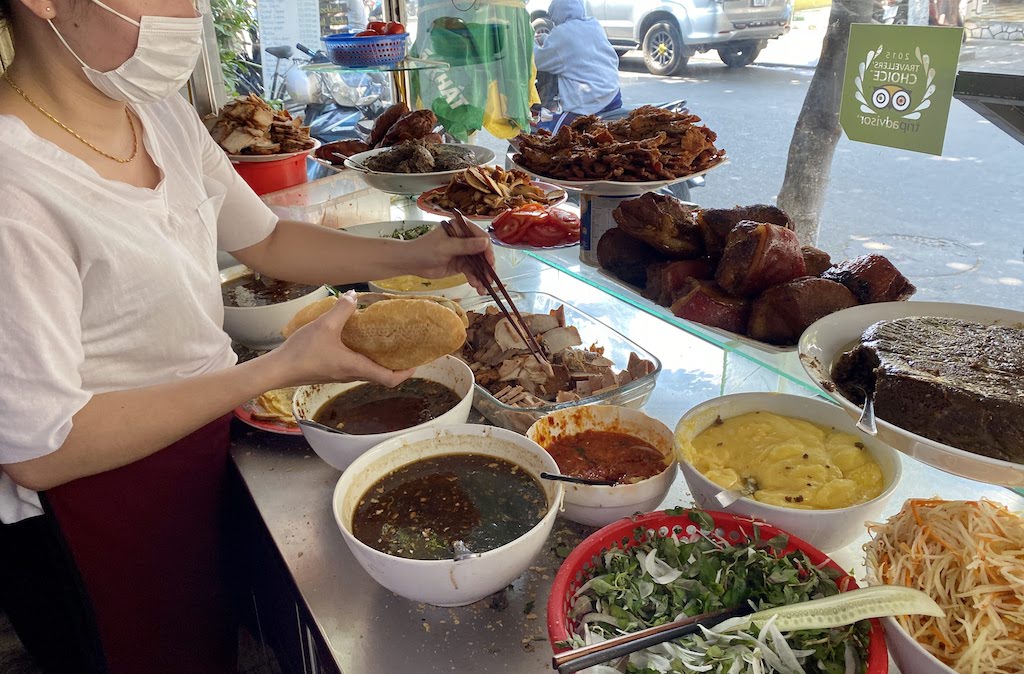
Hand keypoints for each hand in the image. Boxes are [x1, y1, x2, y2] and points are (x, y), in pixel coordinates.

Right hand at [269, 292, 412, 387]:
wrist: (278, 369)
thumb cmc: (302, 352)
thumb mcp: (325, 325)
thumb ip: (342, 309)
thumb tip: (355, 295)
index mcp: (356, 368)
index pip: (389, 379)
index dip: (406, 372)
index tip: (416, 361)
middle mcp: (352, 374)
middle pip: (382, 374)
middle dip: (397, 363)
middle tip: (405, 345)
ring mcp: (342, 374)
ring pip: (369, 369)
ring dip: (380, 358)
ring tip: (386, 338)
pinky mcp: (333, 370)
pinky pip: (356, 365)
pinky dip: (365, 354)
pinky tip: (360, 337)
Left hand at [406, 222, 495, 294]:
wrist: (411, 263)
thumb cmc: (425, 250)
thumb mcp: (446, 247)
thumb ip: (466, 246)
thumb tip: (485, 242)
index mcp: (461, 228)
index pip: (480, 236)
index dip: (487, 250)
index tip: (490, 262)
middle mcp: (464, 238)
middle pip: (482, 251)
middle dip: (487, 266)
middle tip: (490, 279)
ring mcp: (463, 252)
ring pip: (478, 264)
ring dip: (482, 276)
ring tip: (483, 288)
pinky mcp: (460, 264)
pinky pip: (471, 271)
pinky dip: (475, 279)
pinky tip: (476, 287)